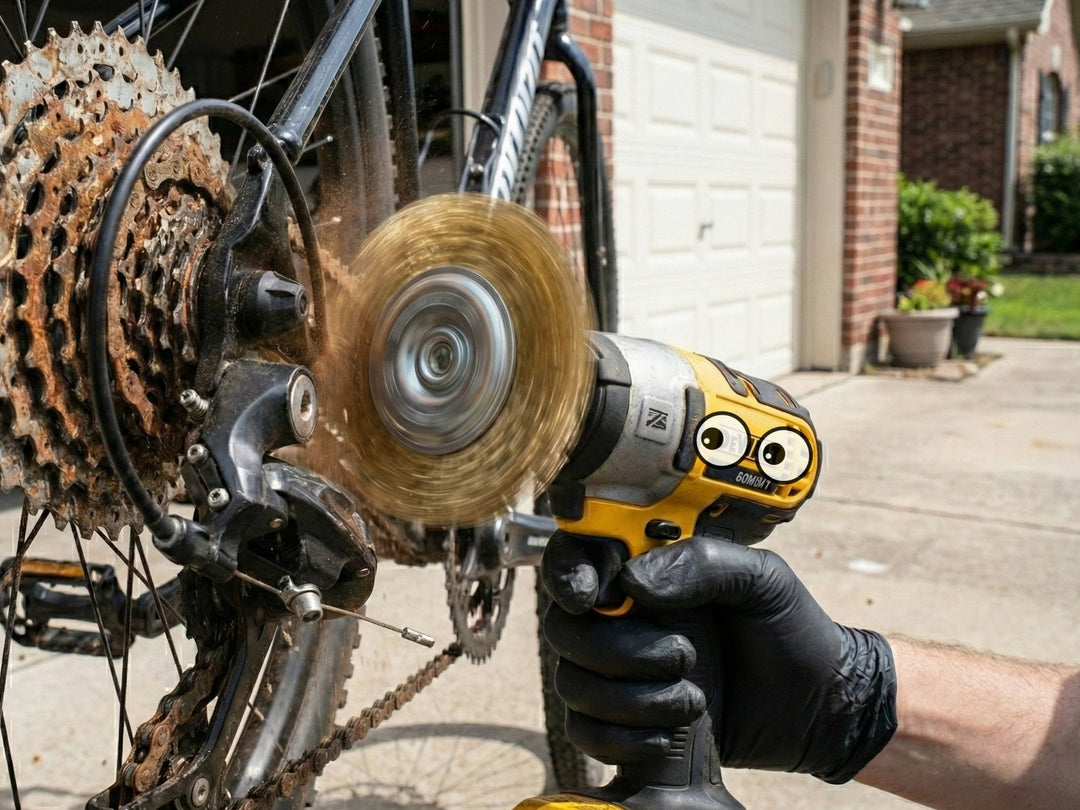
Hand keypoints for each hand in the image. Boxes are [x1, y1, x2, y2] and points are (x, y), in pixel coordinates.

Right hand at [541, 531, 897, 782]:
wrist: (820, 706)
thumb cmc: (791, 630)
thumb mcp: (762, 578)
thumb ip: (702, 562)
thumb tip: (632, 582)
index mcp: (646, 571)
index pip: (574, 558)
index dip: (567, 574)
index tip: (590, 597)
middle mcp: (622, 619)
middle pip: (564, 628)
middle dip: (615, 649)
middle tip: (683, 656)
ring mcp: (620, 673)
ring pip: (571, 683)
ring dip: (627, 699)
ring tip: (691, 700)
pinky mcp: (626, 723)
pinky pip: (585, 733)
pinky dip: (619, 739)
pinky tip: (666, 736)